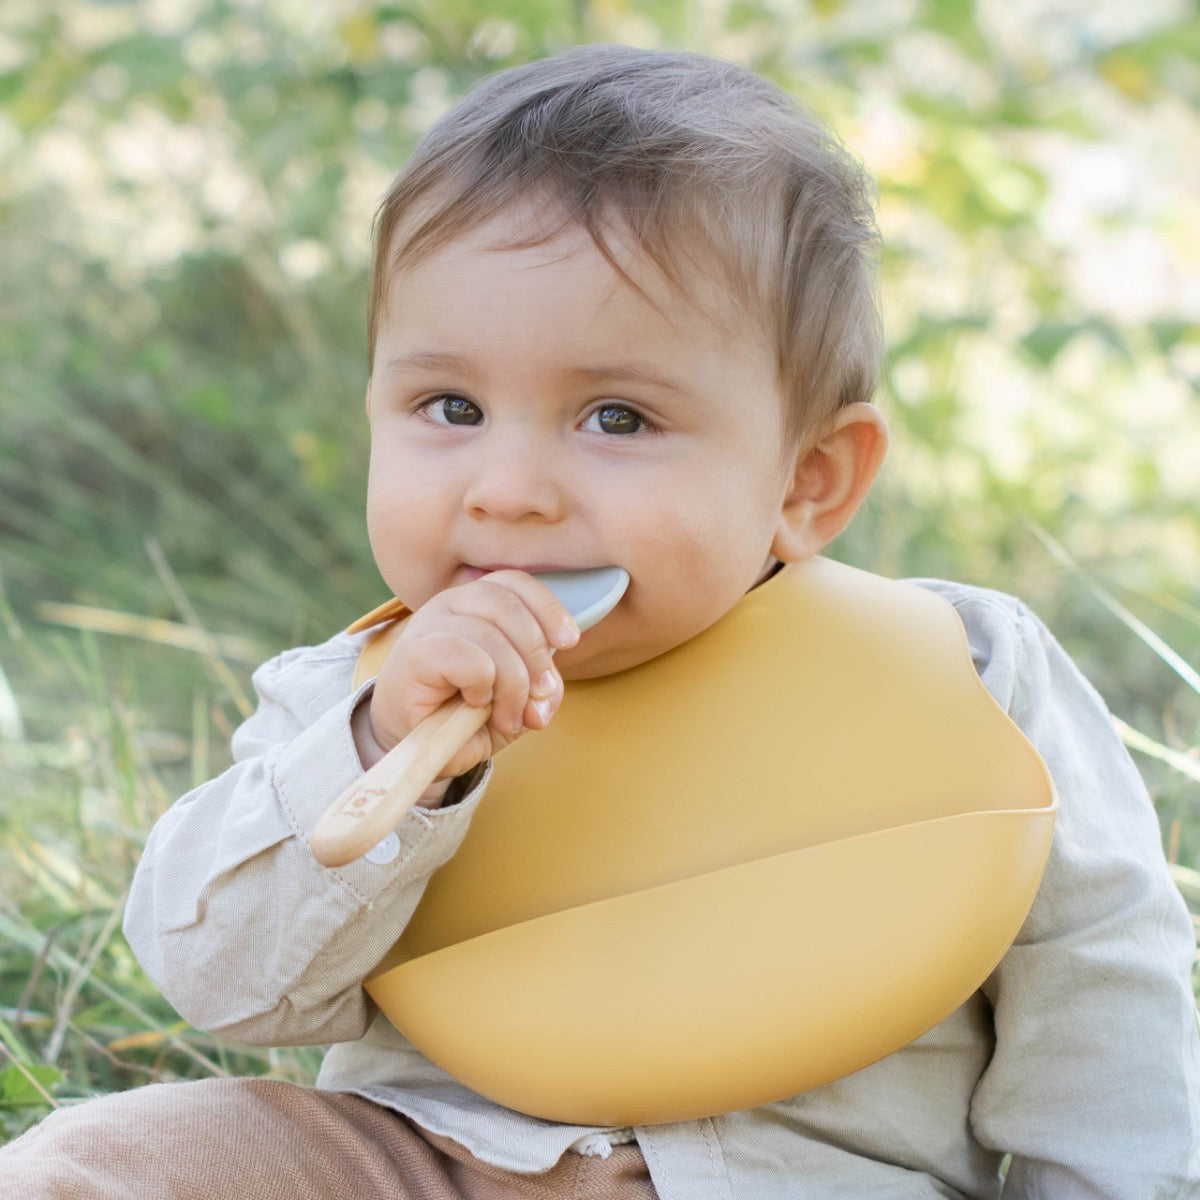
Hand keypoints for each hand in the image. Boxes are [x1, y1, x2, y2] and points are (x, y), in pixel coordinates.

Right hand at [353, 571, 579, 802]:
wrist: (411, 743)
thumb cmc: (462, 714)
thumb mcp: (515, 702)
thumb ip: (540, 691)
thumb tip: (548, 693)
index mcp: (475, 603)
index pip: (515, 583)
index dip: (547, 608)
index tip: (569, 642)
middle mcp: (450, 605)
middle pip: (508, 606)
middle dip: (535, 656)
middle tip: (536, 699)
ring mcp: (428, 625)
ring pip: (490, 635)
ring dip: (511, 683)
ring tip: (507, 716)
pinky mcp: (414, 654)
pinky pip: (467, 657)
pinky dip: (482, 685)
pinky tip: (474, 703)